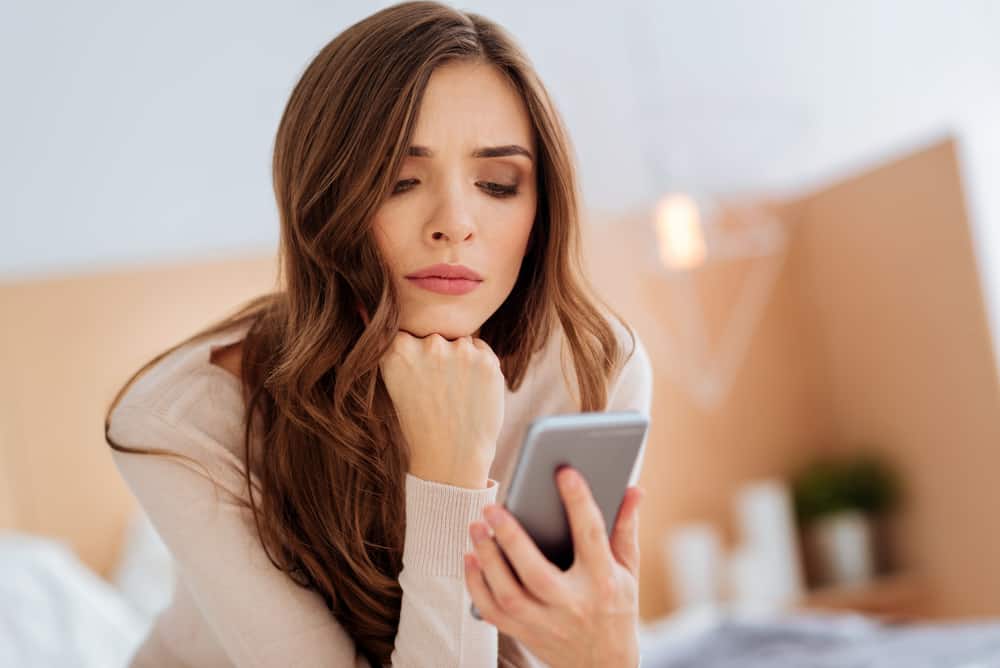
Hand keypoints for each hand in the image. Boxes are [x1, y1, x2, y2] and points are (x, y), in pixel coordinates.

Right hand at [378, 330, 504, 488]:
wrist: (451, 456)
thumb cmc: (420, 421)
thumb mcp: (393, 381)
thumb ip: (390, 345)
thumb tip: (361, 305)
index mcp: (396, 350)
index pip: (408, 331)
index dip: (415, 353)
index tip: (419, 377)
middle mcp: (427, 345)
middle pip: (436, 335)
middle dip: (439, 356)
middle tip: (438, 391)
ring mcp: (459, 351)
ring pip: (461, 341)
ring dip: (460, 360)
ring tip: (454, 394)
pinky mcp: (486, 360)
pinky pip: (481, 350)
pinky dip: (479, 367)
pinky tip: (470, 393)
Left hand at [464, 466, 642, 667]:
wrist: (604, 666)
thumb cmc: (616, 608)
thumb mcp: (628, 571)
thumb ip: (625, 529)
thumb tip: (633, 489)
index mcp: (604, 583)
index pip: (591, 537)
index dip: (579, 502)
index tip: (564, 472)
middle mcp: (574, 605)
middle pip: (537, 572)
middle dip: (511, 538)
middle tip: (492, 507)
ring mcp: (546, 624)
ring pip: (509, 594)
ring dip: (488, 559)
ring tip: (475, 526)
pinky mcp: (525, 634)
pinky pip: (493, 611)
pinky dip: (476, 585)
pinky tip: (470, 557)